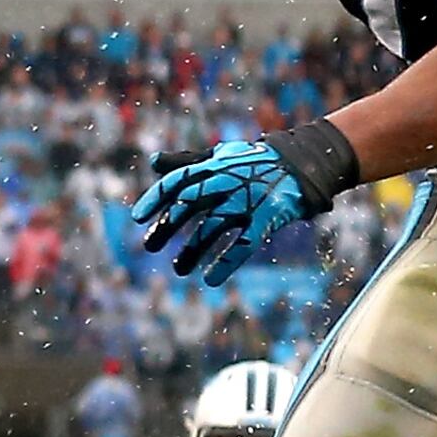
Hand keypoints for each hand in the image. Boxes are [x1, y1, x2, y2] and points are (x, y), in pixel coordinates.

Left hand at [136, 139, 337, 284]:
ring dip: (193, 251)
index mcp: (213, 166)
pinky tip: (210, 279)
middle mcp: (227, 182)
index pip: (178, 180)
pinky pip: (243, 245)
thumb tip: (152, 162)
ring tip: (179, 269)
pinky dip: (226, 263)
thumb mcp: (219, 156)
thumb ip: (186, 161)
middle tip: (149, 246)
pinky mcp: (266, 219)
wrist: (299, 164)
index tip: (138, 218)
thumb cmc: (252, 162)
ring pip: (213, 228)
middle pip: (190, 204)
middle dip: (167, 226)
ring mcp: (246, 201)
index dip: (156, 198)